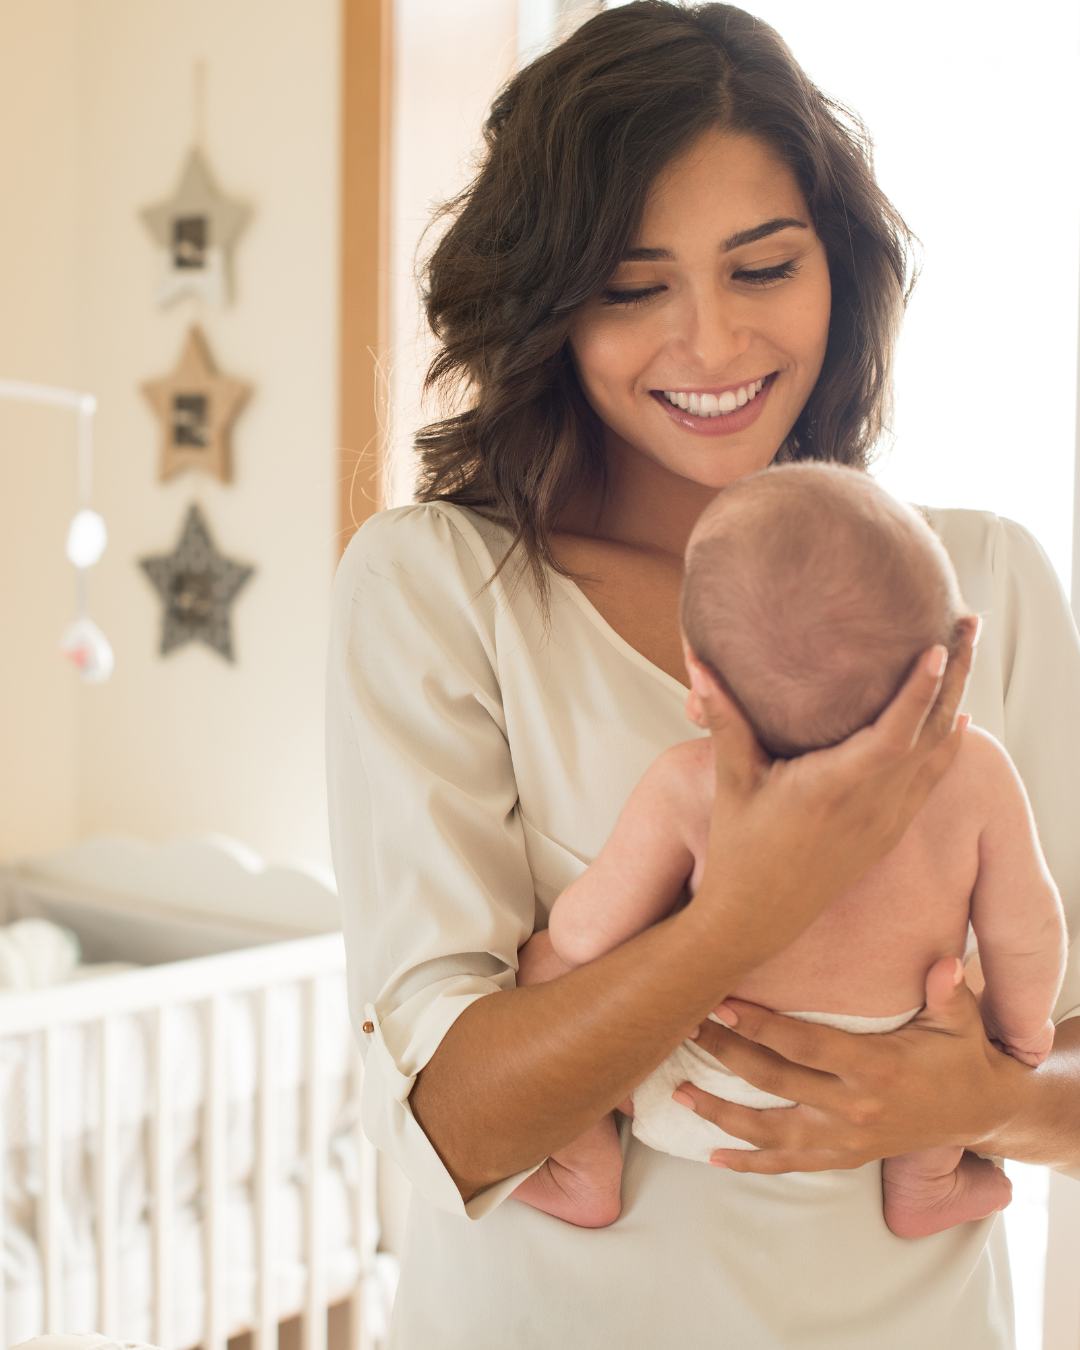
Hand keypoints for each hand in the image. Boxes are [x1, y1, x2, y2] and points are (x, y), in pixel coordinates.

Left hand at [671, 957, 1028, 1172]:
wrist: (979, 1113)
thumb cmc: (961, 1054)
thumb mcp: (959, 1019)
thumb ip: (948, 991)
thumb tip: (944, 964)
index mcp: (876, 1068)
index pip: (804, 1045)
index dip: (759, 1025)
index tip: (719, 1002)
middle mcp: (854, 1108)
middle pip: (775, 1081)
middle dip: (725, 1053)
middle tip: (684, 1027)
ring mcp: (845, 1139)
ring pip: (770, 1132)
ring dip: (721, 1114)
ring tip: (680, 1092)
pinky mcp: (843, 1157)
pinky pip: (788, 1164)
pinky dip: (749, 1163)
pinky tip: (713, 1157)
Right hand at [681, 619, 977, 969]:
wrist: (757, 919)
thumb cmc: (739, 849)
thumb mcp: (731, 781)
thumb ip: (724, 718)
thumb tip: (700, 662)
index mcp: (831, 789)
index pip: (891, 734)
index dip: (918, 690)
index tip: (937, 646)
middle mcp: (870, 805)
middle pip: (931, 732)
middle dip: (956, 675)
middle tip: (970, 624)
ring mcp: (885, 820)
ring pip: (939, 752)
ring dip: (958, 700)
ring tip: (969, 653)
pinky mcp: (889, 831)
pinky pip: (931, 779)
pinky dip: (949, 743)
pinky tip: (957, 716)